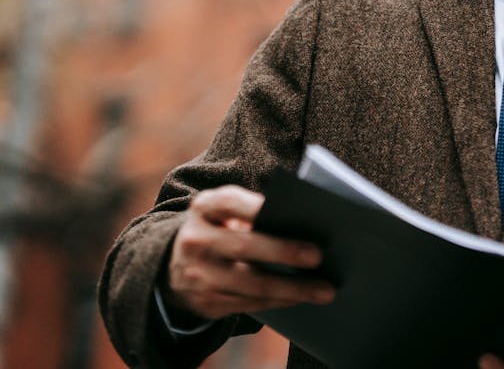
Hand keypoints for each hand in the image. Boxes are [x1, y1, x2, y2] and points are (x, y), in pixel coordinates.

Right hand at [163, 184, 334, 319]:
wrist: (173, 265)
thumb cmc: (219, 229)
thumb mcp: (224, 212)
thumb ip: (252, 211)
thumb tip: (303, 225)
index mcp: (204, 209)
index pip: (229, 203)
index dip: (257, 207)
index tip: (291, 209)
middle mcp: (196, 241)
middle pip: (244, 246)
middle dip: (285, 252)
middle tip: (319, 256)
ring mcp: (198, 276)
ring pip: (253, 284)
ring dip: (293, 289)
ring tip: (325, 290)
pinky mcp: (206, 304)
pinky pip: (251, 304)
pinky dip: (281, 301)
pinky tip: (303, 297)